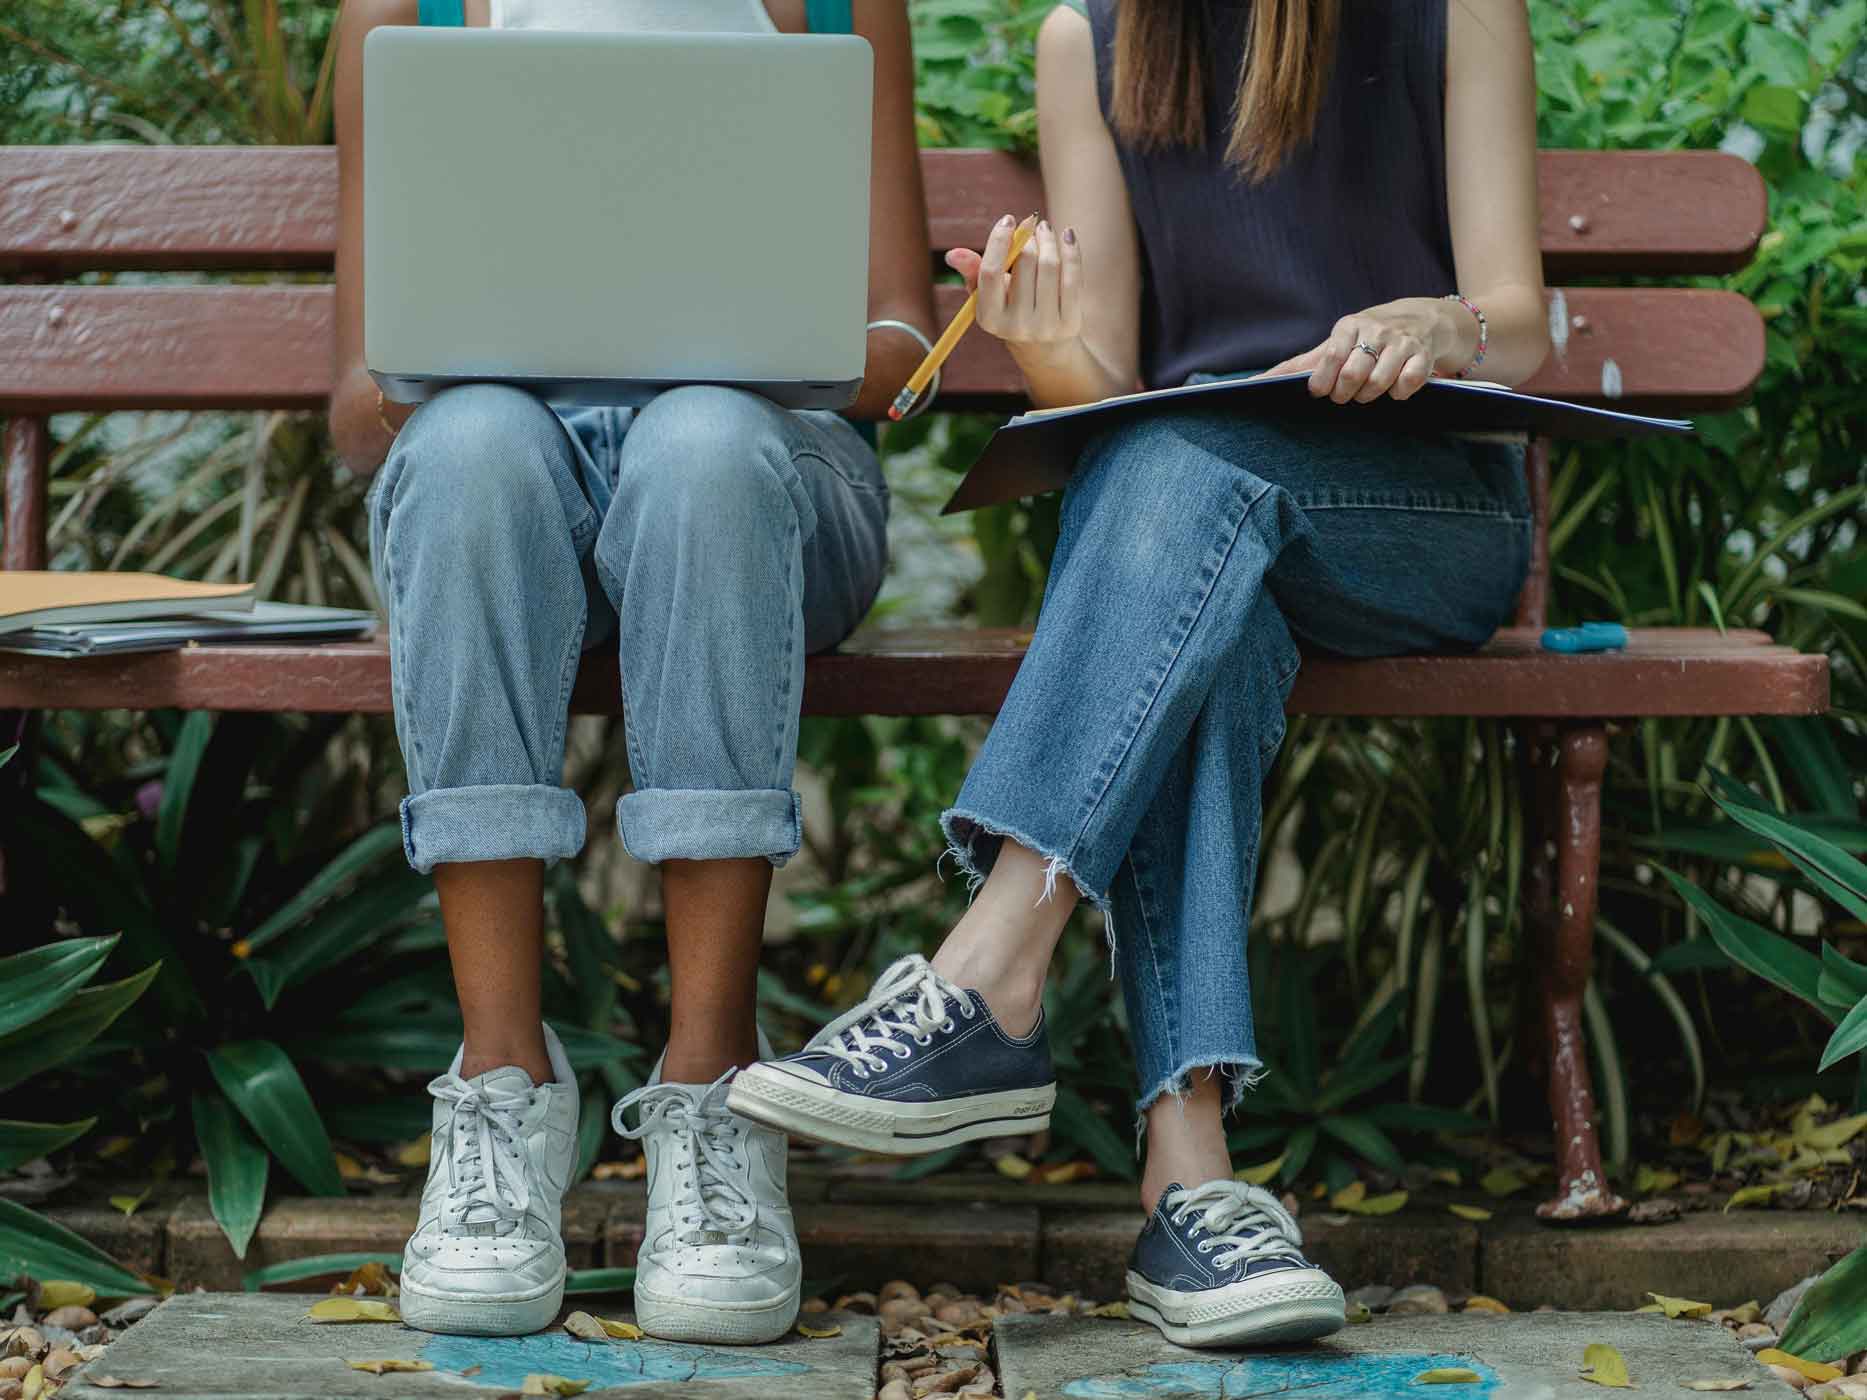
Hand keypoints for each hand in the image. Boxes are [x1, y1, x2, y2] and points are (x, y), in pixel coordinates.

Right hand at [945, 214, 1081, 364]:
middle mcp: (1016, 326)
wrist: (1043, 347)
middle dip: (1029, 237)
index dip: (999, 241)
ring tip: (1046, 231)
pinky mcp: (1070, 323)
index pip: (990, 272)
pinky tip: (1068, 237)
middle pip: (1025, 264)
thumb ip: (973, 272)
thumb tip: (952, 253)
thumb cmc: (1010, 310)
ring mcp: (1045, 326)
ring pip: (1050, 266)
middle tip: (1032, 226)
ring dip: (1048, 240)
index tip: (1008, 219)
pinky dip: (1071, 251)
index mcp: (989, 318)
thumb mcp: (987, 295)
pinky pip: (1072, 277)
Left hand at [1260, 299, 1458, 403]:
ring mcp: (1401, 343)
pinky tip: (1394, 389)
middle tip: (1344, 395)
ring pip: (1379, 381)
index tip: (1319, 392)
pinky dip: (1399, 394)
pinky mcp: (1423, 356)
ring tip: (1367, 392)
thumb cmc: (1366, 337)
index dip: (1322, 380)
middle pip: (1353, 374)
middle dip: (1345, 393)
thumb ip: (1300, 364)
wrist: (1421, 320)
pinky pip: (1408, 383)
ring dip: (1369, 395)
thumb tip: (1257, 382)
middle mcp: (1376, 331)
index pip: (1330, 356)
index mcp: (1348, 327)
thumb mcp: (1335, 343)